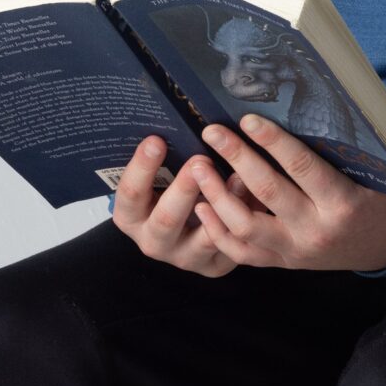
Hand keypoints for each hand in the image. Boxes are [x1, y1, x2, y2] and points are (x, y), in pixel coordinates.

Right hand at [110, 135, 263, 275]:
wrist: (184, 231)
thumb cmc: (166, 191)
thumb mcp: (156, 177)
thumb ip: (161, 158)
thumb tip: (174, 118)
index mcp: (130, 218)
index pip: (130, 195)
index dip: (142, 168)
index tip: (156, 139)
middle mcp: (153, 242)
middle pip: (166, 220)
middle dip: (184, 189)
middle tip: (200, 161)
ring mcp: (184, 258)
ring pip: (205, 237)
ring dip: (222, 205)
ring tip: (236, 176)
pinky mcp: (213, 267)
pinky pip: (230, 246)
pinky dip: (244, 218)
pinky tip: (255, 195)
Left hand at [185, 115, 385, 271]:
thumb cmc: (381, 197)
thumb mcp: (372, 172)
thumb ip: (335, 152)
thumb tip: (294, 111)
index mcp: (342, 203)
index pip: (302, 167)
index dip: (272, 141)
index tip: (247, 119)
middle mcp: (316, 230)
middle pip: (267, 192)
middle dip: (236, 158)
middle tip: (212, 132)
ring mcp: (297, 252)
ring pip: (245, 226)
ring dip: (216, 195)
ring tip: (198, 167)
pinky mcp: (284, 264)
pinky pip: (242, 254)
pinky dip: (217, 231)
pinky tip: (201, 206)